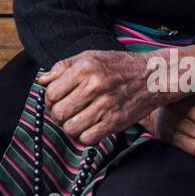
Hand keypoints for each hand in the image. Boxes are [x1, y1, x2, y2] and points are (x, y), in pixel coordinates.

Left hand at [36, 50, 158, 146]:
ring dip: (70, 127)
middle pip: (58, 113)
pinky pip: (88, 139)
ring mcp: (106, 106)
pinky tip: (89, 127)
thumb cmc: (117, 65)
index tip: (58, 100)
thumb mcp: (89, 57)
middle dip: (58, 115)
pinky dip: (84, 136)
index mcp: (84, 68)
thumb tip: (41, 81)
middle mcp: (94, 86)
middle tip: (66, 112)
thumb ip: (62, 67)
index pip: (51, 93)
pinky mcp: (116, 122)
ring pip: (71, 129)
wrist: (152, 76)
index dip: (50, 100)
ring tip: (77, 120)